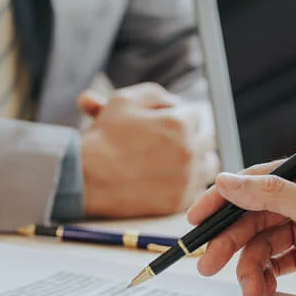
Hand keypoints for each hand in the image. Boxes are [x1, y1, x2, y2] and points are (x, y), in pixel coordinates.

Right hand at [78, 83, 218, 217]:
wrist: (85, 178)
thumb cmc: (102, 138)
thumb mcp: (124, 100)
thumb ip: (156, 94)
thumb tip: (175, 102)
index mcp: (179, 123)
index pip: (198, 115)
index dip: (182, 117)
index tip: (169, 124)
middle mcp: (189, 150)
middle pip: (209, 139)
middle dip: (194, 137)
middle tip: (176, 142)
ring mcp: (186, 178)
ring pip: (210, 165)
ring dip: (198, 160)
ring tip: (179, 160)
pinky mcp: (179, 201)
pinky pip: (199, 190)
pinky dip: (190, 184)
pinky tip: (173, 180)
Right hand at [186, 154, 295, 295]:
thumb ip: (272, 195)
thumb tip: (228, 181)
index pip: (254, 183)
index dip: (221, 202)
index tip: (196, 221)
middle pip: (252, 216)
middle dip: (229, 242)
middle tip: (207, 264)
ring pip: (261, 244)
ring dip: (249, 266)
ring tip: (248, 290)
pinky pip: (275, 262)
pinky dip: (265, 276)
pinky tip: (263, 290)